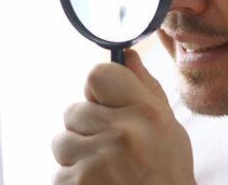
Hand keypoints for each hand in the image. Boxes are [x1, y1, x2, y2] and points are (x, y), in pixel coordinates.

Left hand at [52, 49, 194, 184]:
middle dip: (86, 129)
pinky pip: (58, 172)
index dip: (98, 90)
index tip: (105, 104)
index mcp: (147, 113)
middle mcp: (122, 133)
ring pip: (61, 142)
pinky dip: (73, 181)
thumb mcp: (169, 129)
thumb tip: (127, 56)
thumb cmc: (166, 173)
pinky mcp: (77, 184)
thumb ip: (145, 90)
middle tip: (112, 150)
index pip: (97, 75)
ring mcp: (97, 161)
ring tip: (105, 171)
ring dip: (76, 156)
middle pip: (73, 111)